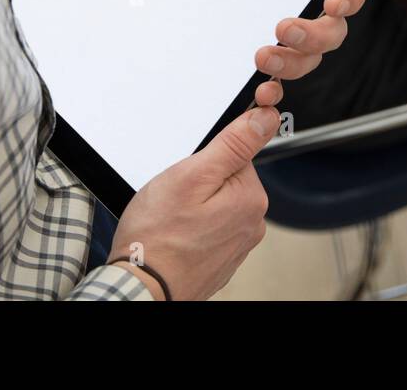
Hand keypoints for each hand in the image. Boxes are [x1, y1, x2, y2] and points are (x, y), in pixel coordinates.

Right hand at [108, 0, 369, 299]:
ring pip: (214, 205)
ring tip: (170, 220)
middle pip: (225, 180)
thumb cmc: (157, 237)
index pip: (235, 154)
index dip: (204, 159)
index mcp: (251, 198)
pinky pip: (207, 229)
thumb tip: (266, 117)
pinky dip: (189, 229)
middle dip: (197, 184)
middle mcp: (252, 223)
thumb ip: (233, 144)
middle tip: (173, 200)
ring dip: (192, 207)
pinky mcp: (220, 260)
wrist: (140, 290)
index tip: (187, 176)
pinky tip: (173, 236)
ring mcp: (237, 245)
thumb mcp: (192, 176)